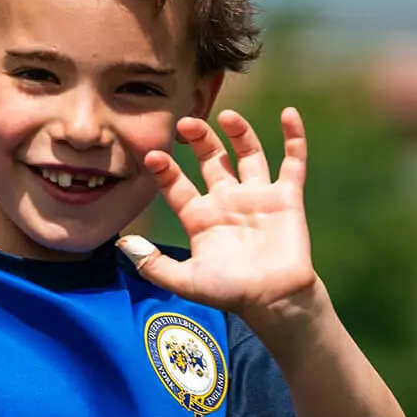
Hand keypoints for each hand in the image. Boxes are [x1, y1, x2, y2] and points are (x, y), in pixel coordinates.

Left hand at [117, 109, 321, 332]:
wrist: (275, 302)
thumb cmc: (231, 293)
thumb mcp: (185, 281)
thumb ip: (153, 265)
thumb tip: (122, 244)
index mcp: (200, 217)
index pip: (177, 185)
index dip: (164, 170)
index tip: (152, 156)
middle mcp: (227, 200)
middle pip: (211, 159)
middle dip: (200, 140)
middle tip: (187, 122)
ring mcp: (257, 196)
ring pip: (248, 154)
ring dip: (239, 132)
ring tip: (228, 115)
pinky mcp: (287, 197)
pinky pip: (292, 161)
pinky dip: (293, 137)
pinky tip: (290, 114)